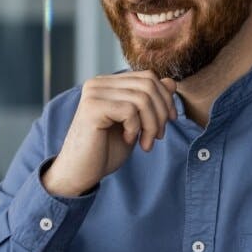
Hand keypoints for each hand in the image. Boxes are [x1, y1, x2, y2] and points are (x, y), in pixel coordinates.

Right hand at [43, 71, 176, 196]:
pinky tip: (128, 140)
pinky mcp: (92, 107)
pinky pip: (129, 110)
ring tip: (146, 143)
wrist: (79, 173)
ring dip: (152, 125)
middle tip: (158, 136)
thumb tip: (171, 82)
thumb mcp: (136, 124)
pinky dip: (136, 128)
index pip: (148, 77)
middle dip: (161, 112)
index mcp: (108, 83)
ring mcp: (94, 93)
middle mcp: (99, 83)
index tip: (169, 122)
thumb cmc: (105, 150)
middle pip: (148, 84)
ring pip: (142, 98)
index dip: (166, 98)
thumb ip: (150, 102)